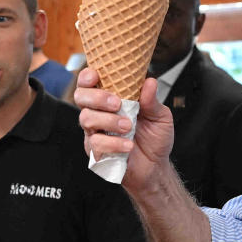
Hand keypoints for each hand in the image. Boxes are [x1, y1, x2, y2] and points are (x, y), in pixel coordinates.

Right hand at [73, 68, 174, 192]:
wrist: (156, 166)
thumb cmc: (155, 138)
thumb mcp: (160, 116)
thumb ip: (152, 100)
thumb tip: (149, 82)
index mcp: (111, 100)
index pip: (90, 83)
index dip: (87, 76)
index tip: (96, 75)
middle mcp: (99, 113)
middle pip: (81, 97)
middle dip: (97, 97)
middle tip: (116, 103)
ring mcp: (95, 132)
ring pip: (86, 119)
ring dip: (109, 120)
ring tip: (128, 126)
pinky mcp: (96, 151)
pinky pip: (96, 143)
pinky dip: (113, 143)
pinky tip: (128, 145)